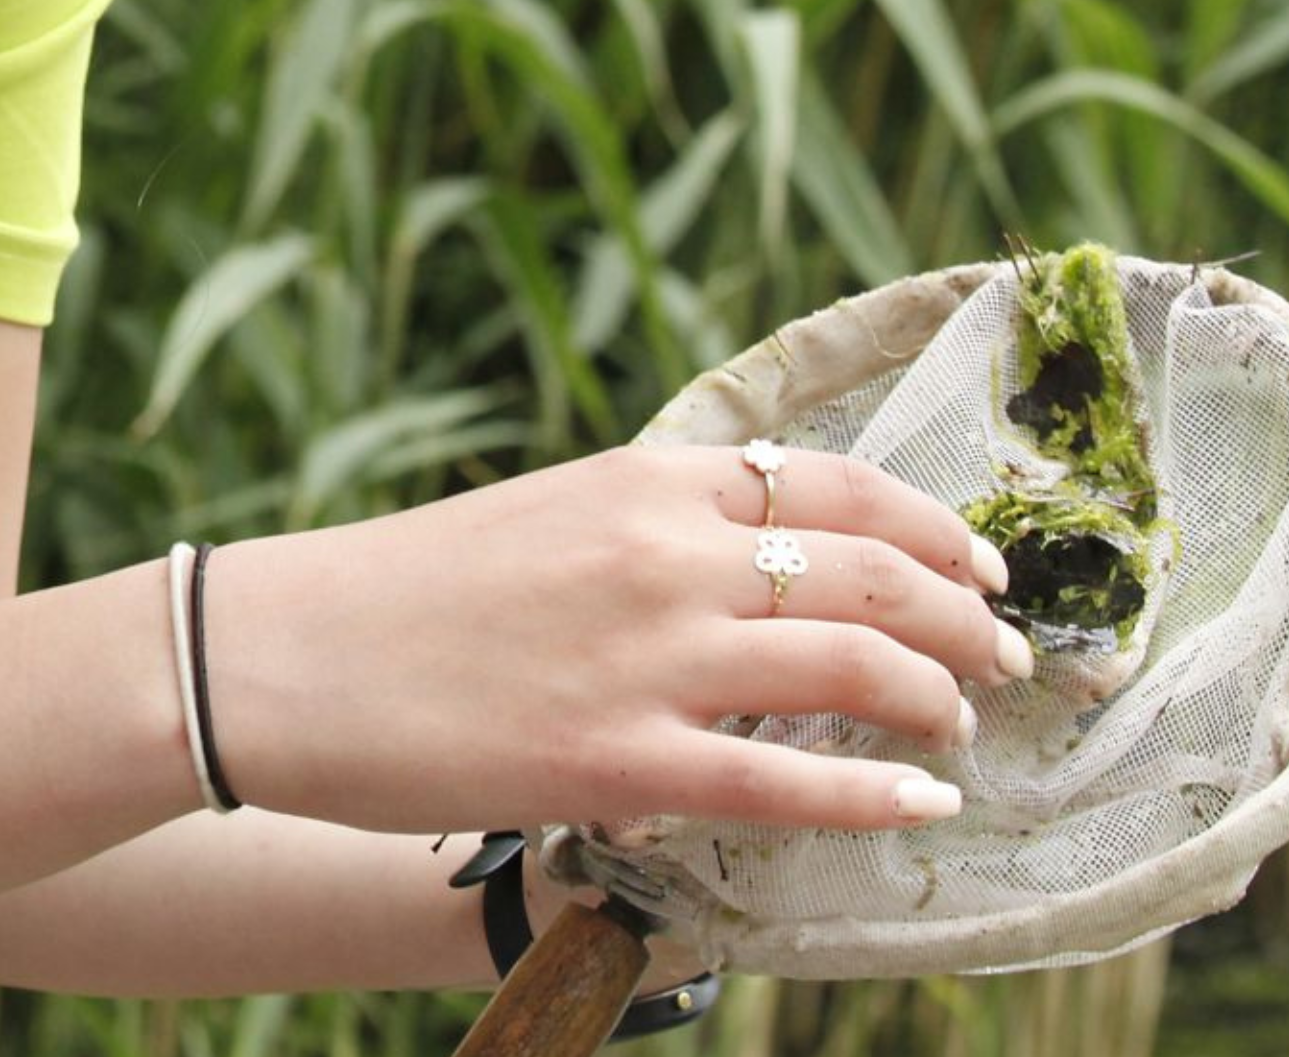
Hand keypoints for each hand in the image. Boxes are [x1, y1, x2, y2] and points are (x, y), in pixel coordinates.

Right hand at [207, 444, 1022, 836]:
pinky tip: (921, 808)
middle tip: (1009, 656)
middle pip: (876, 574)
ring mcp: (647, 659)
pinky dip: (876, 796)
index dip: (936, 530)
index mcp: (643, 481)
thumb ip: (651, 533)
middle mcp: (663, 554)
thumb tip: (755, 564)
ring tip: (964, 727)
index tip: (983, 569)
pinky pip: (787, 784)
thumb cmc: (401, 594)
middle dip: (969, 617)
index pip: (837, 485)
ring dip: (939, 696)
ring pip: (858, 668)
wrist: (279, 655)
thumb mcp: (545, 518)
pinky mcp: (616, 762)